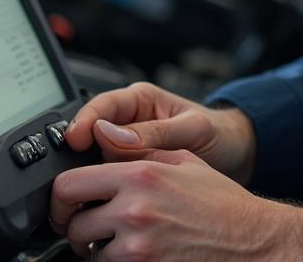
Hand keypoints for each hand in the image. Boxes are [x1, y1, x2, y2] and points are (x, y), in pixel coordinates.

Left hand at [50, 150, 302, 260]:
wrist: (249, 241)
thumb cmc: (219, 202)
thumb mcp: (182, 160)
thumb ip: (139, 150)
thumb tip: (103, 135)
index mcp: (139, 175)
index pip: (70, 185)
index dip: (60, 197)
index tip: (65, 203)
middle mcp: (133, 211)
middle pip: (72, 224)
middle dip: (77, 226)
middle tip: (90, 225)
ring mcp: (137, 249)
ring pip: (89, 254)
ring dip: (98, 250)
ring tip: (120, 241)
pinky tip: (135, 255)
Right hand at [64, 82, 255, 183]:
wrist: (234, 153)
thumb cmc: (217, 133)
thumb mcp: (191, 129)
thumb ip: (155, 132)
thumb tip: (112, 134)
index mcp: (141, 100)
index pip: (102, 105)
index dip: (84, 122)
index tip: (74, 140)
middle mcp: (128, 121)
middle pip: (90, 134)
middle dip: (77, 154)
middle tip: (68, 175)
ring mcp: (127, 147)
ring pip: (95, 159)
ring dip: (88, 175)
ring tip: (79, 195)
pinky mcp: (129, 171)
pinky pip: (108, 177)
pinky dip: (102, 189)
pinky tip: (98, 202)